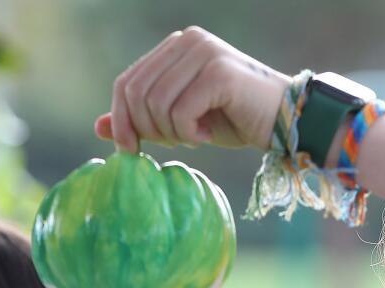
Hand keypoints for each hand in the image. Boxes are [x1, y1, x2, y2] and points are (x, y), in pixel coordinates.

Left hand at [94, 26, 288, 152]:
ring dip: (172, 133)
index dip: (121, 119)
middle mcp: (188, 42)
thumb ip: (144, 118)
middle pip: (135, 92)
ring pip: (156, 103)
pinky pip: (181, 111)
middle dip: (147, 129)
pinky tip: (208, 135)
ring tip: (196, 137)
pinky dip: (189, 133)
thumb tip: (99, 127)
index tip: (130, 149)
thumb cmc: (235, 120)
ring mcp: (204, 53)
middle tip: (175, 144)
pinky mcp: (219, 73)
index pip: (126, 81)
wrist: (285, 122)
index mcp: (175, 46)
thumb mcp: (181, 121)